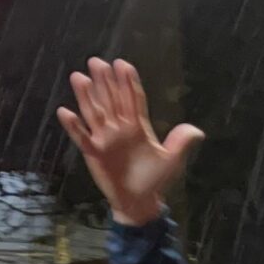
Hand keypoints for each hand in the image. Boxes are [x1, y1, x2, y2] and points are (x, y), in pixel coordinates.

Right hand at [57, 58, 203, 224]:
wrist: (139, 201)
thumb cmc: (155, 180)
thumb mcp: (172, 160)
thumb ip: (181, 143)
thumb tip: (197, 131)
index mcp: (138, 127)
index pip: (132, 99)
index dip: (128, 82)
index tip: (122, 64)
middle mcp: (119, 129)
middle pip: (111, 100)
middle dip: (105, 81)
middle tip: (97, 62)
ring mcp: (105, 139)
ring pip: (94, 113)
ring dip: (86, 96)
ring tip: (79, 77)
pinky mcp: (94, 153)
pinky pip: (82, 137)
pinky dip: (73, 126)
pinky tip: (65, 111)